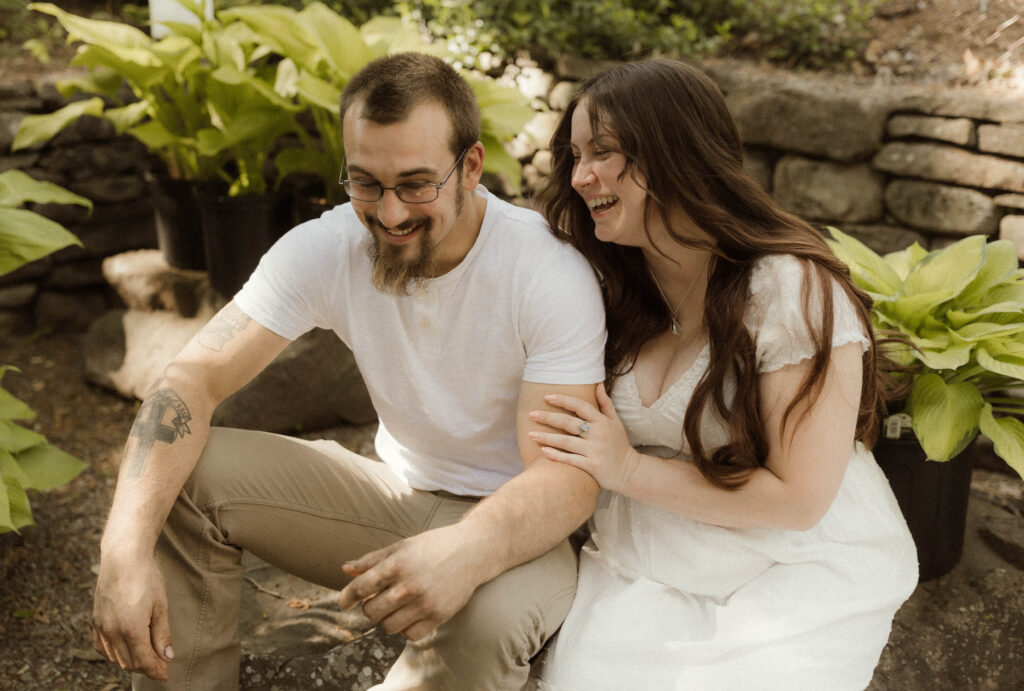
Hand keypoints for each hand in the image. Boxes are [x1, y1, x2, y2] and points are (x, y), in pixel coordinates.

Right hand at [92, 554, 173, 679]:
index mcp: (131, 629)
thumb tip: (167, 657)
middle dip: (145, 667)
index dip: (155, 670)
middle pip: (129, 663)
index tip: (165, 674)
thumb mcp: (160, 605)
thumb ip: (162, 634)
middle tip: (160, 666)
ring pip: (115, 657)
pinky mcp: (94, 621)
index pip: (143, 661)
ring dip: (130, 662)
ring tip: (146, 658)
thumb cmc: (146, 578)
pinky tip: (126, 649)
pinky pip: (102, 647)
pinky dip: (114, 654)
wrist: (122, 558)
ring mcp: (101, 627)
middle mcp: (112, 631)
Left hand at [337, 525, 480, 640]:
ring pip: (388, 627)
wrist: (472, 551)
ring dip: (386, 619)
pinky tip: (410, 615)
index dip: (347, 597)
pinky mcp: (439, 616)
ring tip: (395, 607)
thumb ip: (373, 560)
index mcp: (398, 564)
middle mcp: (410, 585)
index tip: (343, 602)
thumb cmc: (433, 546)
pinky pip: (409, 635)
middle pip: (371, 611)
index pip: (361, 587)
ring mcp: (425, 602)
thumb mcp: (402, 546)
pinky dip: (405, 629)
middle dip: (369, 607)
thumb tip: (345, 569)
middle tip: (378, 600)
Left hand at [528, 382, 640, 493]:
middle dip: (548, 418)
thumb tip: (598, 384)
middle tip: (531, 414)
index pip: (580, 406)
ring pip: (566, 442)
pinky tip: (543, 451)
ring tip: (530, 434)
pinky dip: (556, 456)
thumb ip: (605, 403)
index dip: (563, 400)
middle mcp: (598, 434)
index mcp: (602, 421)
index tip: (547, 397)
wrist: (630, 472)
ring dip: (547, 438)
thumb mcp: (615, 422)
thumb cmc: (619, 445)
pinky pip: (570, 459)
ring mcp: (594, 451)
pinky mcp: (592, 466)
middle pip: (569, 423)